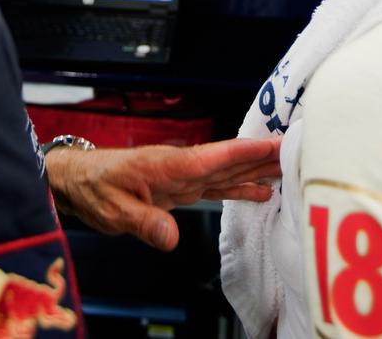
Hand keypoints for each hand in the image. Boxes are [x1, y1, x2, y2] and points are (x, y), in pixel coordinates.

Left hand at [45, 138, 280, 250]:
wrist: (78, 181)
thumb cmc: (94, 188)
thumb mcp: (114, 210)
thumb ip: (145, 222)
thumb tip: (171, 238)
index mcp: (171, 165)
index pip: (218, 156)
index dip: (250, 151)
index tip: (280, 142)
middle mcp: (183, 166)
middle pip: (232, 159)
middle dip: (267, 154)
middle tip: (304, 148)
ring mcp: (184, 176)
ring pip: (230, 171)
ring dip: (260, 168)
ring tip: (293, 167)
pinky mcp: (181, 188)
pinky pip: (218, 185)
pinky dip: (241, 187)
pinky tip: (263, 191)